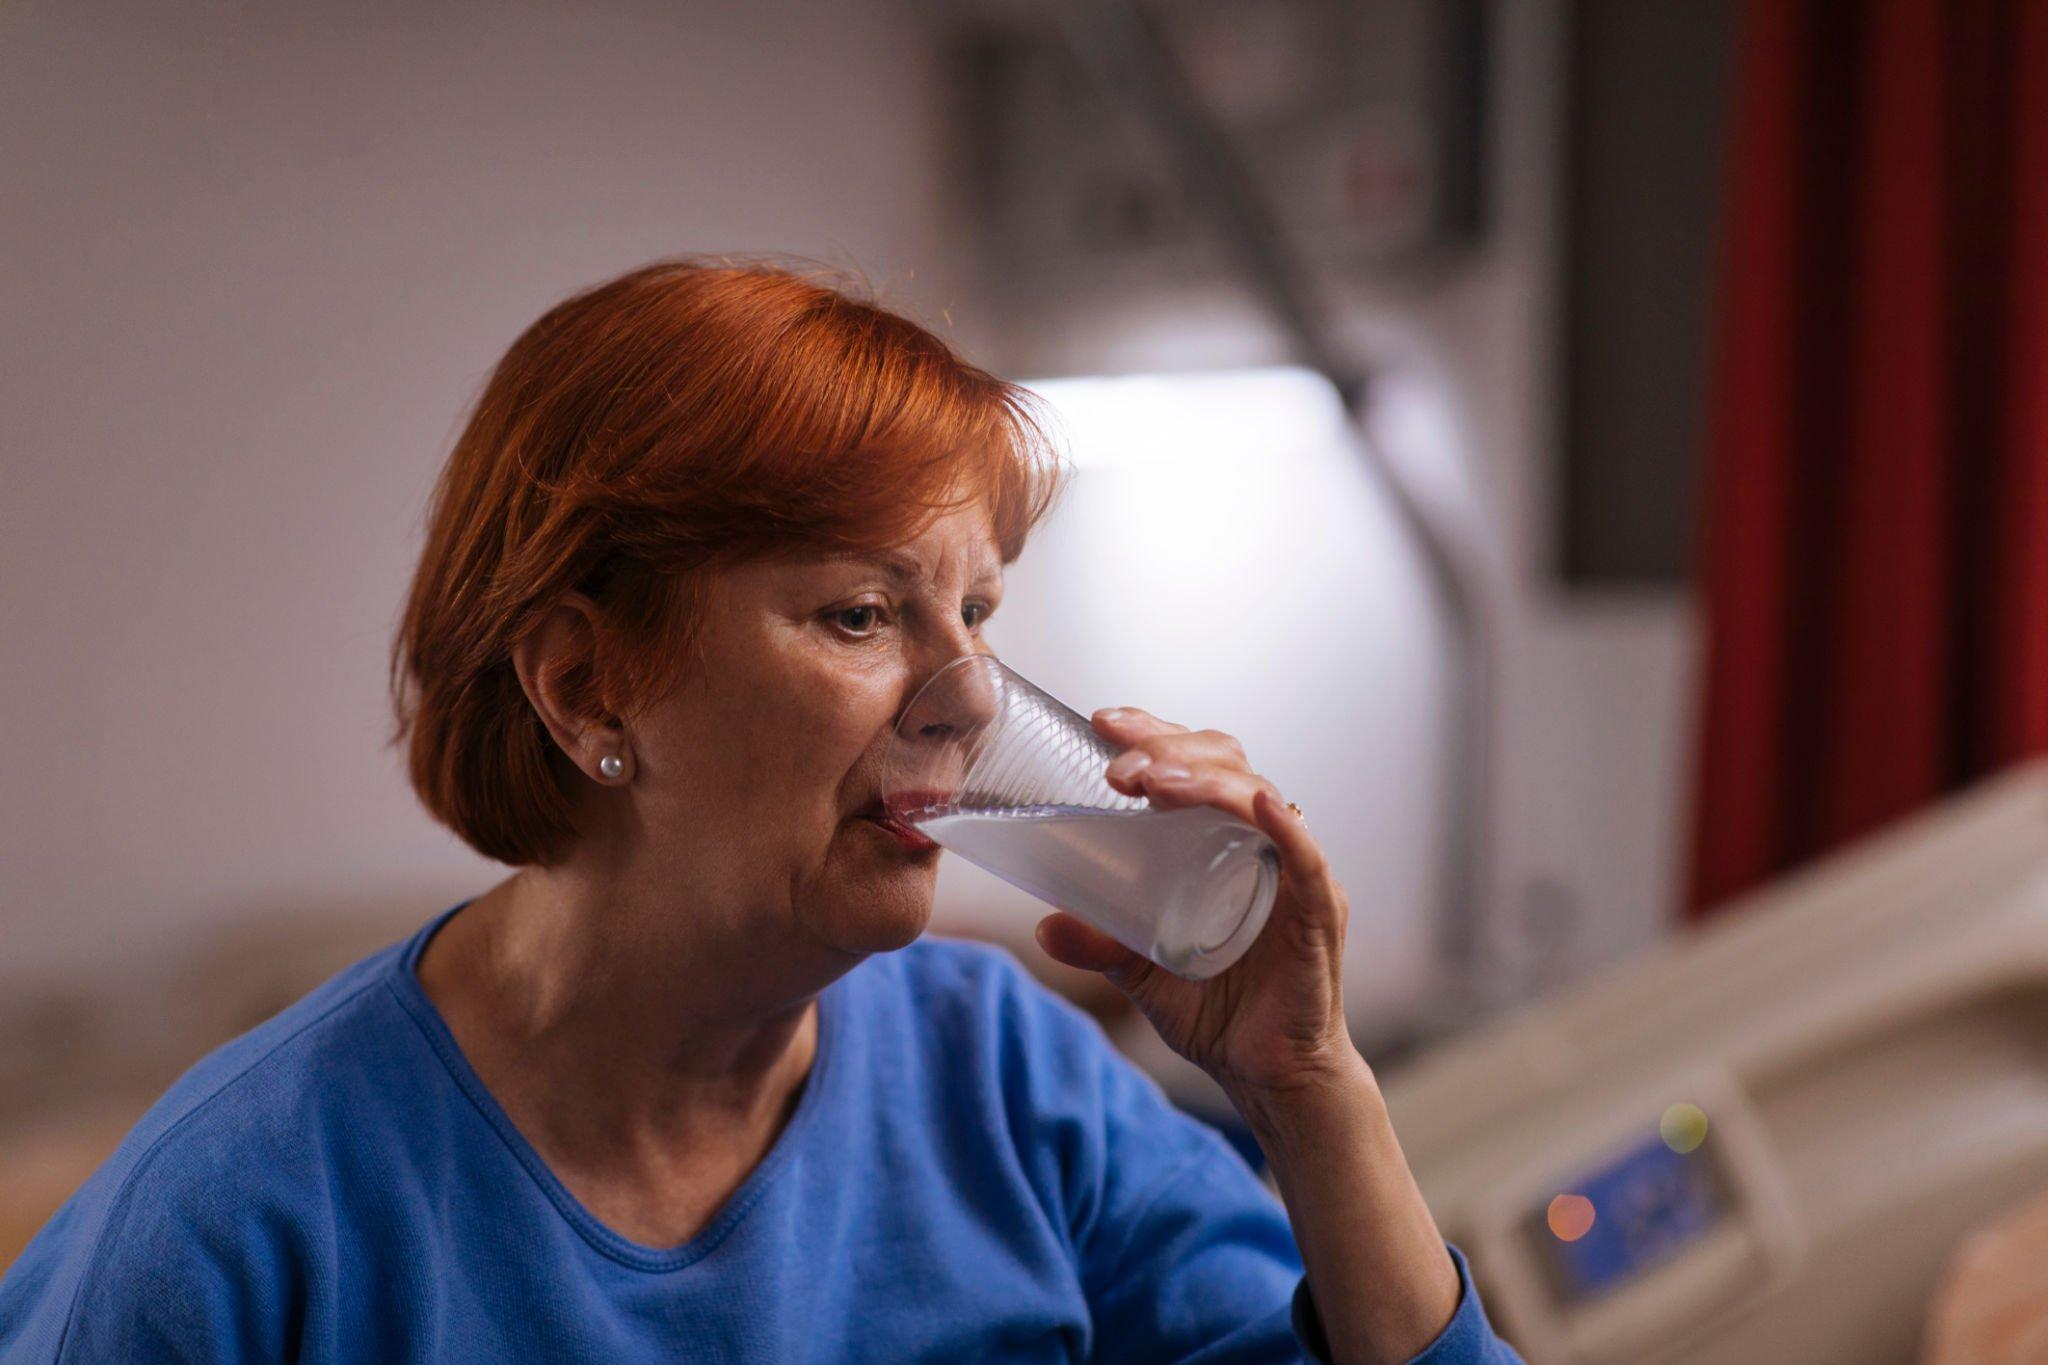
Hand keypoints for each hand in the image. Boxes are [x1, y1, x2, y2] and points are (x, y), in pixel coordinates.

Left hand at [1033, 707, 1367, 1107]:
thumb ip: (1098, 943)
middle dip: (1169, 748)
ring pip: (1259, 797)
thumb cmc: (1219, 1012)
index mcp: (1225, 840)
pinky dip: (1286, 828)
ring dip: (1204, 779)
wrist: (1268, 1077)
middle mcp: (1264, 843)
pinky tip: (1257, 805)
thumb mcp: (1141, 971)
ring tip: (1150, 781)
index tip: (1103, 722)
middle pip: (1227, 764)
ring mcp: (1296, 873)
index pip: (1196, 764)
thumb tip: (1043, 924)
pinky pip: (1307, 859)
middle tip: (1116, 761)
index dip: (1155, 734)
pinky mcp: (1319, 912)